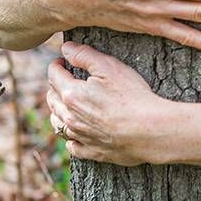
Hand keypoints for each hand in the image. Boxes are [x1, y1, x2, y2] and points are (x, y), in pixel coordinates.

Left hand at [47, 41, 172, 164]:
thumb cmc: (131, 96)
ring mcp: (80, 136)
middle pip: (52, 100)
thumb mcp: (110, 67)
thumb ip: (84, 55)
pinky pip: (73, 146)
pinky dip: (71, 137)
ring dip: (58, 112)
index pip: (54, 76)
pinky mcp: (92, 152)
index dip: (57, 65)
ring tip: (64, 105)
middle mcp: (70, 117)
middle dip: (55, 87)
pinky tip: (76, 134)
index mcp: (72, 94)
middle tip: (63, 80)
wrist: (148, 130)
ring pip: (58, 124)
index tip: (61, 60)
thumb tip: (66, 48)